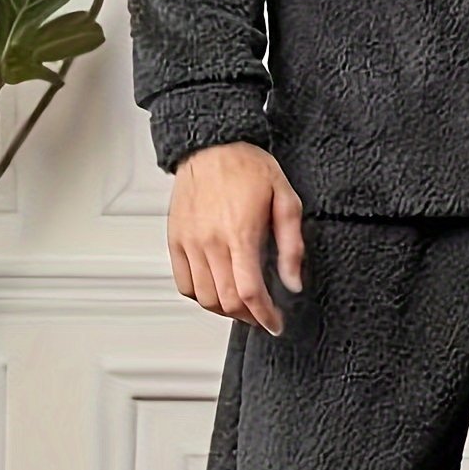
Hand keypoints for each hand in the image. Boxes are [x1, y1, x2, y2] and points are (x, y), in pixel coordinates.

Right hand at [166, 142, 304, 334]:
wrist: (212, 144)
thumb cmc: (248, 167)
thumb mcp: (286, 200)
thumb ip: (291, 246)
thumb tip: (293, 282)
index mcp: (240, 233)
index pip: (249, 292)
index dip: (264, 316)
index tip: (275, 324)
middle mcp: (211, 242)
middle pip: (227, 301)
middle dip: (248, 317)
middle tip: (263, 316)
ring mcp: (189, 242)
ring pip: (205, 298)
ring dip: (225, 310)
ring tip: (242, 305)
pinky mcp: (176, 240)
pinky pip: (184, 284)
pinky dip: (201, 296)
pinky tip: (217, 290)